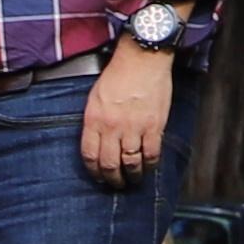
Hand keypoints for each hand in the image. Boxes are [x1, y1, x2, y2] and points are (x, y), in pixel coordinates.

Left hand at [82, 38, 175, 182]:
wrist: (142, 59)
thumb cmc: (119, 74)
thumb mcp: (95, 97)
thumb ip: (94, 121)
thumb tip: (97, 143)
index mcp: (94, 119)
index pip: (89, 155)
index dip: (94, 172)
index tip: (99, 177)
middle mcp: (112, 127)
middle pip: (109, 164)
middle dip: (113, 180)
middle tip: (117, 184)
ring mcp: (133, 128)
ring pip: (131, 164)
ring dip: (133, 177)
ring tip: (134, 180)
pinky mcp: (153, 126)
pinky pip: (151, 154)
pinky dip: (150, 165)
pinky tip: (149, 167)